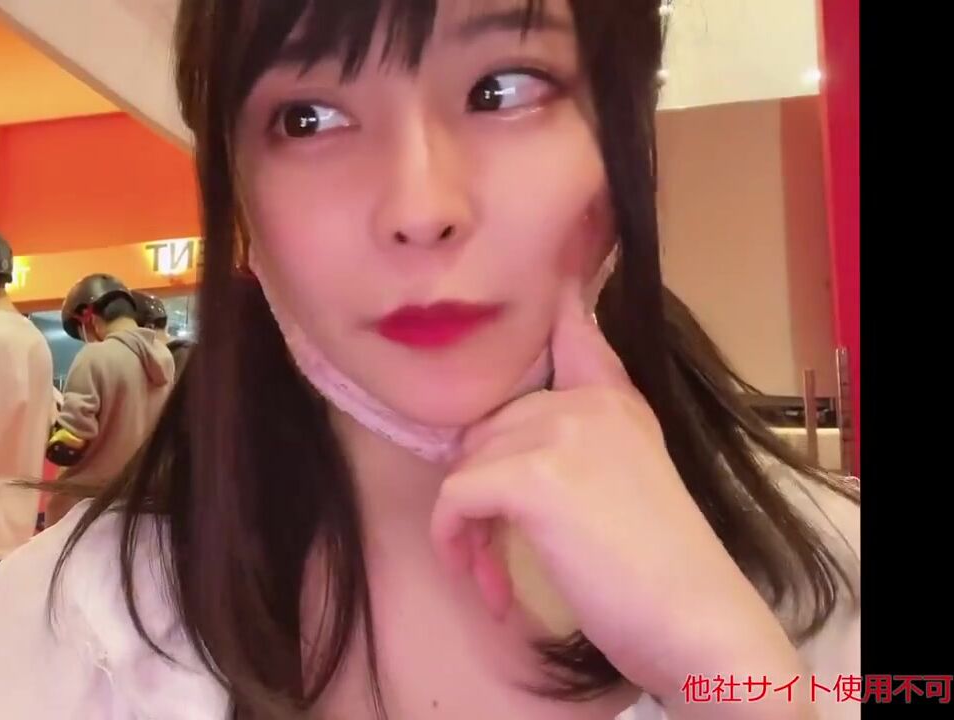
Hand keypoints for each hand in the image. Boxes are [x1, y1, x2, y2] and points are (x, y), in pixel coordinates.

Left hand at [429, 288, 807, 710]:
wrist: (696, 624)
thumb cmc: (659, 573)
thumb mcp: (624, 485)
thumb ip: (575, 447)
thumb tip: (489, 444)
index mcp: (614, 402)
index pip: (574, 328)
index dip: (555, 298)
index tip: (551, 274)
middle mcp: (588, 403)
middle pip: (487, 427)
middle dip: (478, 494)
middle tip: (493, 554)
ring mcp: (561, 432)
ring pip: (464, 466)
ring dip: (467, 531)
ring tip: (494, 579)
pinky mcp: (534, 475)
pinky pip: (454, 498)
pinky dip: (456, 544)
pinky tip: (488, 585)